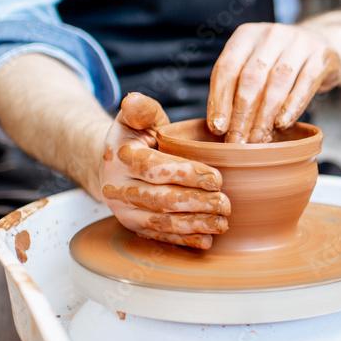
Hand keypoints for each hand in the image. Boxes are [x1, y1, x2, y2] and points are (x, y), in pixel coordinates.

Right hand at [101, 93, 229, 248]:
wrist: (114, 165)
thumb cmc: (137, 137)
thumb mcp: (138, 118)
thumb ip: (141, 109)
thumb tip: (134, 100)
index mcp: (121, 158)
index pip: (154, 168)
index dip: (187, 174)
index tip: (216, 178)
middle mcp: (118, 188)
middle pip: (161, 199)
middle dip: (196, 203)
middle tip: (226, 204)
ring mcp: (124, 211)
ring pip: (160, 222)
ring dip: (193, 225)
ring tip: (222, 223)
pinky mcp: (133, 227)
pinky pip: (159, 236)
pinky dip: (183, 241)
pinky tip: (206, 241)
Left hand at [207, 23, 340, 142]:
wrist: (322, 42)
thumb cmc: (280, 61)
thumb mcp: (255, 62)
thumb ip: (237, 86)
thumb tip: (220, 127)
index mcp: (246, 35)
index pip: (226, 68)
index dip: (220, 100)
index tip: (217, 128)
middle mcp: (271, 34)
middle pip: (251, 78)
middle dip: (242, 115)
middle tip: (237, 142)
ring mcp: (299, 42)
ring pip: (277, 83)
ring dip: (265, 116)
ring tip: (258, 140)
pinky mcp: (321, 55)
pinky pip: (305, 85)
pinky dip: (292, 107)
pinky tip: (282, 125)